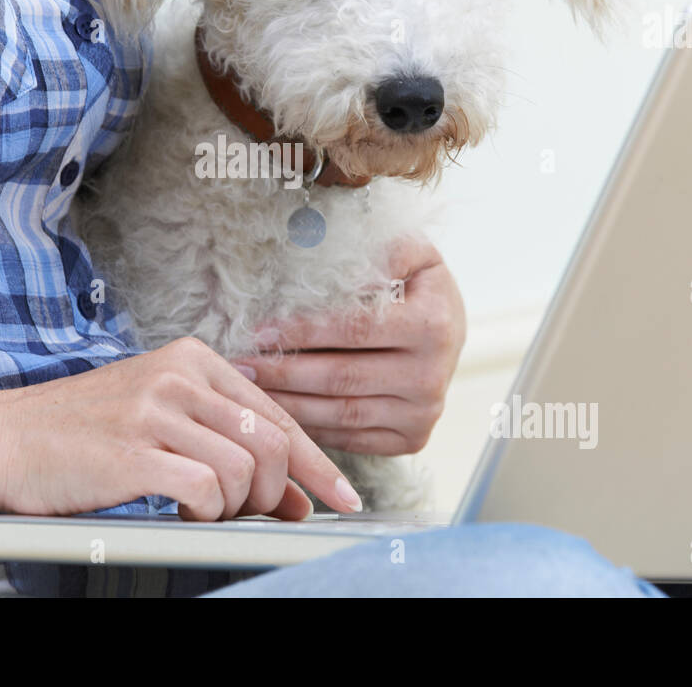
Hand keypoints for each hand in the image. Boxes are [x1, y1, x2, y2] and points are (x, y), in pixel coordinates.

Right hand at [0, 337, 362, 519]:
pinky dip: (207, 516)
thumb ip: (225, 441)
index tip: (341, 499)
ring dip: (235, 508)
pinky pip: (208, 492)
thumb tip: (294, 495)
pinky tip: (182, 515)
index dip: (317, 464)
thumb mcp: (159, 417)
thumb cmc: (81, 434)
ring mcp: (156, 411)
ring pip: (248, 470)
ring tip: (202, 512)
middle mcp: (180, 376)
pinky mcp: (134, 452)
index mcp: (192, 360)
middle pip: (274, 444)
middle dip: (278, 494)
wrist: (2, 439)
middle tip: (258, 516)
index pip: (278, 414)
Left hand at [236, 238, 464, 454]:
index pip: (354, 329)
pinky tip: (279, 412)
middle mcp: (431, 377)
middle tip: (240, 365)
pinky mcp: (411, 440)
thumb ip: (383, 251)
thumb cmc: (418, 284)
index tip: (258, 331)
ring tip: (248, 390)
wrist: (451, 328)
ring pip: (341, 414)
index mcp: (432, 326)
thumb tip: (341, 267)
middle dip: (283, 372)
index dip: (302, 332)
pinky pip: (350, 438)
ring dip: (289, 404)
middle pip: (341, 378)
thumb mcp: (411, 252)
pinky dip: (311, 428)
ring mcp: (422, 415)